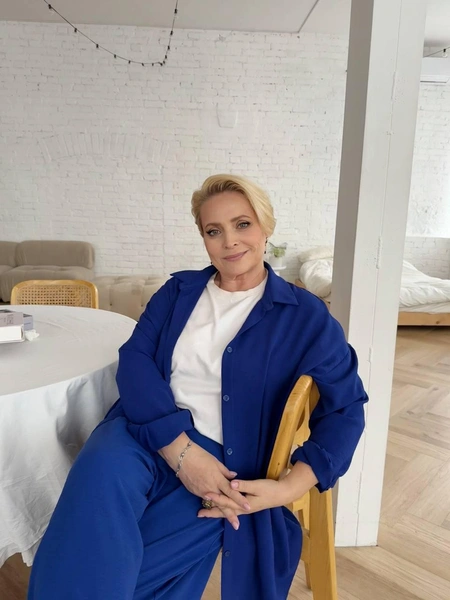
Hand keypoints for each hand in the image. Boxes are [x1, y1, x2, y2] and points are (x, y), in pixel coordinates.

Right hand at [159, 434, 250, 529]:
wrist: (181, 457)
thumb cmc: (200, 456)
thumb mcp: (215, 462)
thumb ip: (225, 471)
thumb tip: (234, 477)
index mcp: (217, 479)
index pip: (231, 492)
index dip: (240, 500)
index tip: (248, 507)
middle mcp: (210, 488)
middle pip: (222, 504)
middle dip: (230, 515)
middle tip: (237, 526)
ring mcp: (202, 492)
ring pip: (214, 504)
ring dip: (221, 512)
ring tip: (229, 520)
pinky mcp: (195, 492)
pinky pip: (206, 500)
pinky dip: (211, 505)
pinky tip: (215, 509)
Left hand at [198, 461, 318, 522]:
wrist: (281, 494)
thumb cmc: (270, 489)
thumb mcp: (257, 486)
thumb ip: (244, 485)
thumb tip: (231, 484)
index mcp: (244, 504)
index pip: (226, 501)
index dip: (215, 498)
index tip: (205, 495)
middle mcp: (242, 509)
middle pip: (224, 511)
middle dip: (211, 511)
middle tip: (199, 513)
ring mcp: (244, 508)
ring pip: (227, 511)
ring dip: (215, 511)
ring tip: (205, 512)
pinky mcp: (246, 506)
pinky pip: (231, 509)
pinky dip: (223, 509)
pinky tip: (219, 508)